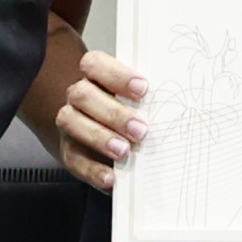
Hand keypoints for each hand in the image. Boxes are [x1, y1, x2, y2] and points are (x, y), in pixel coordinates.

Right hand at [30, 48, 142, 191]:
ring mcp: (70, 124)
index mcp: (95, 77)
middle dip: (113, 113)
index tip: (143, 89)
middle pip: (83, 94)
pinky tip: (111, 177)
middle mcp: (79, 97)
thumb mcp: (136, 103)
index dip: (116, 74)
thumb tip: (172, 105)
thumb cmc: (128, 113)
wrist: (101, 141)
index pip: (94, 64)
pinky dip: (92, 170)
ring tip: (124, 151)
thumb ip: (146, 100)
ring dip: (99, 137)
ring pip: (72, 122)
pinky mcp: (69, 152)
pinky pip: (74, 159)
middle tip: (140, 130)